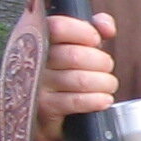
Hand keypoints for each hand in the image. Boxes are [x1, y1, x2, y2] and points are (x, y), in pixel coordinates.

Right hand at [34, 11, 118, 140]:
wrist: (42, 114)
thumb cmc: (63, 72)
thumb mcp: (76, 45)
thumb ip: (93, 29)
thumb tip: (107, 27)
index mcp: (38, 38)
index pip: (57, 26)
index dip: (83, 31)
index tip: (95, 40)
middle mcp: (32, 60)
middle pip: (75, 55)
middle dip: (101, 62)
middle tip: (106, 67)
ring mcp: (36, 85)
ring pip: (80, 79)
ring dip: (104, 82)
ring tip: (108, 84)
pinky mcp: (43, 108)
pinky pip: (76, 101)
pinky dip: (96, 100)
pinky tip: (104, 99)